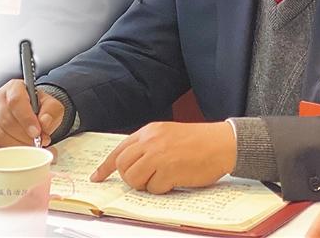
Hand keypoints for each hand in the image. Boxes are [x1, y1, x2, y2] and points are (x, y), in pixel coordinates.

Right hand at [0, 79, 64, 148]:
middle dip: (24, 136)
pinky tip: (20, 151)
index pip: (16, 101)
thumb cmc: (40, 108)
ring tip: (30, 148)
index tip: (37, 132)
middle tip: (37, 143)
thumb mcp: (52, 106)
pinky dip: (8, 150)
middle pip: (6, 120)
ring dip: (16, 145)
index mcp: (14, 88)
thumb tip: (44, 122)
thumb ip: (51, 112)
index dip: (26, 119)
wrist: (32, 113)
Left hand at [90, 121, 236, 193]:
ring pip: (134, 179)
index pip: (119, 149)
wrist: (222, 143)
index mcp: (150, 131)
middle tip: (146, 178)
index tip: (97, 177)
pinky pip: (153, 189)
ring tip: (163, 177)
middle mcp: (151, 142)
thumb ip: (149, 144)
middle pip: (122, 166)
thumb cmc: (200, 141)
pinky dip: (163, 189)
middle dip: (130, 177)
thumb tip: (131, 163)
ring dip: (146, 184)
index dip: (105, 166)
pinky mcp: (168, 171)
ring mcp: (159, 156)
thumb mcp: (169, 134)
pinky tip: (176, 179)